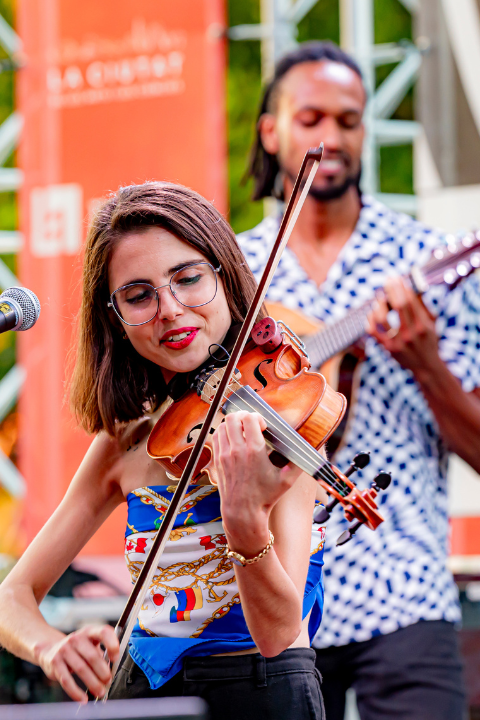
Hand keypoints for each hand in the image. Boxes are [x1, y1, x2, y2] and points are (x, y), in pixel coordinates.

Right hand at [38, 624, 118, 701]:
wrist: (50, 649)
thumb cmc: (76, 649)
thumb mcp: (89, 646)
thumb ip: (101, 655)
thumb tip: (110, 671)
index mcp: (89, 632)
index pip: (103, 632)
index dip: (112, 645)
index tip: (116, 658)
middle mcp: (76, 638)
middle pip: (92, 656)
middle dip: (103, 672)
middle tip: (108, 681)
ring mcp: (64, 649)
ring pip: (81, 669)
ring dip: (93, 683)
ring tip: (100, 691)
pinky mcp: (55, 662)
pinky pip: (67, 680)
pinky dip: (76, 692)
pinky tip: (83, 698)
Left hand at [211, 411, 300, 553]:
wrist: (243, 512)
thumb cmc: (265, 497)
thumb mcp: (286, 481)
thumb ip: (298, 463)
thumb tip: (308, 449)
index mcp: (254, 451)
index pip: (249, 419)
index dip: (258, 417)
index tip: (263, 427)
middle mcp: (237, 451)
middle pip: (233, 418)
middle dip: (244, 416)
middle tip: (252, 424)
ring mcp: (225, 455)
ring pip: (223, 425)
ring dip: (233, 424)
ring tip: (242, 431)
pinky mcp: (218, 460)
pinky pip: (216, 437)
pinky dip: (224, 433)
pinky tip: (233, 439)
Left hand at [366, 277, 439, 375]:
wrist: (425, 366)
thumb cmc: (428, 341)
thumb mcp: (431, 324)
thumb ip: (422, 306)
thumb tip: (412, 286)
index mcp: (423, 326)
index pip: (411, 302)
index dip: (402, 288)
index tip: (397, 278)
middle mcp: (410, 334)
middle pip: (399, 306)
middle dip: (392, 290)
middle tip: (388, 280)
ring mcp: (397, 342)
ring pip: (382, 318)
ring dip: (379, 305)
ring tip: (379, 298)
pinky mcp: (387, 349)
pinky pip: (373, 331)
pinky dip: (370, 320)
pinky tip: (372, 312)